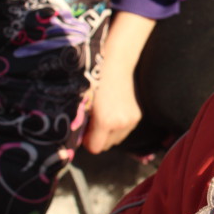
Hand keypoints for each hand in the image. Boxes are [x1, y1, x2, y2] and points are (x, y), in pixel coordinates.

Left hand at [83, 11, 155, 153]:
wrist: (116, 66)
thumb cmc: (94, 82)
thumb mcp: (83, 104)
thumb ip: (81, 124)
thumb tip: (76, 138)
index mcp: (106, 121)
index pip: (95, 148)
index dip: (86, 141)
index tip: (83, 130)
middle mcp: (121, 123)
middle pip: (106, 145)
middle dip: (97, 137)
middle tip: (92, 122)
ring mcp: (131, 120)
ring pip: (116, 139)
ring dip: (108, 133)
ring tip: (104, 115)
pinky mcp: (137, 116)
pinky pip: (124, 131)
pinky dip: (117, 126)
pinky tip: (113, 112)